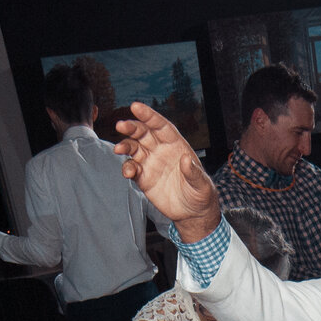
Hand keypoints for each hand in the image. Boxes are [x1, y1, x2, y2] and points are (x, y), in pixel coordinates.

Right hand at [113, 103, 222, 241]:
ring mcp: (151, 164)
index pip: (160, 126)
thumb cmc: (201, 194)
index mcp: (176, 145)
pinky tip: (128, 172)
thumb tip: (186, 160)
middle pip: (143, 133)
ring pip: (134, 148)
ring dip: (125, 146)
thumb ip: (194, 172)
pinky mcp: (144, 179)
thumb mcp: (202, 184)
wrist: (193, 213)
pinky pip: (132, 169)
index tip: (135, 107)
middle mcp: (161, 151)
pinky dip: (128, 168)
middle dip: (131, 128)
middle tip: (120, 125)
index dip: (148, 116)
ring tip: (118, 150)